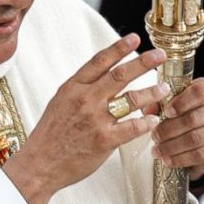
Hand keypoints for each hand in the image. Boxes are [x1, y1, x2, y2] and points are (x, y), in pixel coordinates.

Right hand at [6, 34, 167, 203]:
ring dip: (151, 92)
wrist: (39, 164)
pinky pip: (132, 127)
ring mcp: (95, 119)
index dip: (119, 48)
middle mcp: (85, 99)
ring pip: (130, 99)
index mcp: (73, 88)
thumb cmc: (50, 136)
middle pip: (120, 75)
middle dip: (143, 63)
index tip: (134, 39)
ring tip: (163, 88)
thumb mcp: (60, 103)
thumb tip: (103, 78)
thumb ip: (81, 89)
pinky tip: (154, 119)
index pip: (99, 61)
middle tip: (160, 55)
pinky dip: (146, 122)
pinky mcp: (103, 140)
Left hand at [154, 78, 203, 182]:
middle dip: (169, 130)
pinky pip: (201, 154)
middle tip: (154, 136)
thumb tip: (148, 111)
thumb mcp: (172, 102)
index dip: (181, 103)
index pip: (198, 92)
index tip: (166, 112)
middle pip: (193, 119)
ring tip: (157, 150)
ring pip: (195, 139)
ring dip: (172, 147)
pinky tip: (168, 160)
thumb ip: (159, 104)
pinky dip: (181, 159)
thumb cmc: (185, 112)